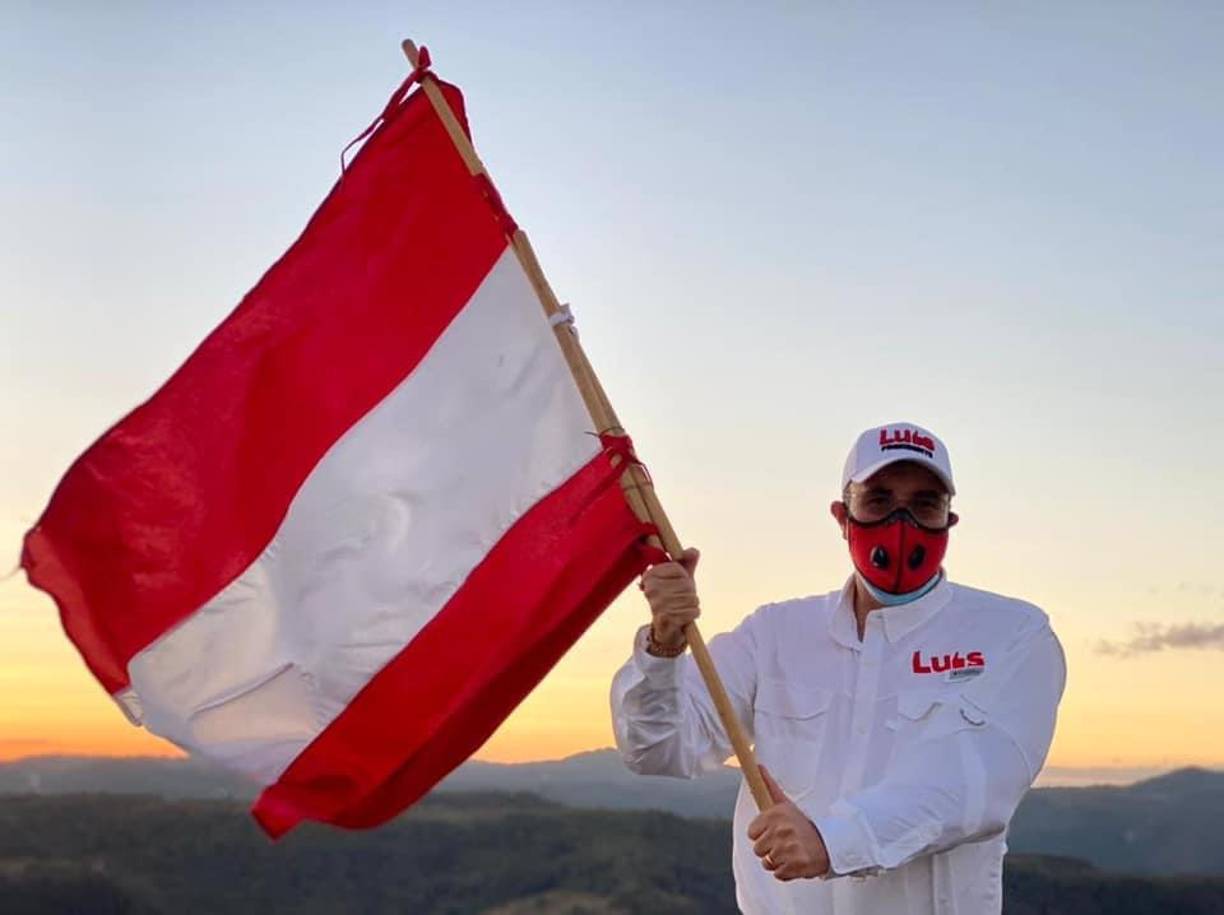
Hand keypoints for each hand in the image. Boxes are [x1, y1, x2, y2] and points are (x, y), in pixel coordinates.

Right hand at [639, 547, 699, 647]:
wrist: (667, 629)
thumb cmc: (675, 599)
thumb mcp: (682, 579)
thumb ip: (687, 563)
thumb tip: (693, 551)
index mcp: (650, 576)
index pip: (678, 569)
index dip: (684, 577)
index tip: (677, 584)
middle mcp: (650, 589)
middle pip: (686, 584)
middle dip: (690, 592)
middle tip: (681, 600)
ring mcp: (656, 605)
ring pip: (691, 598)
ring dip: (692, 604)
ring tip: (683, 608)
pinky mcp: (665, 619)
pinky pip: (692, 612)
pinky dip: (693, 614)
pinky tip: (685, 617)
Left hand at [747, 765, 830, 881]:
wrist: (830, 844)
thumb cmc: (804, 825)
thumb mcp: (786, 804)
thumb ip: (769, 787)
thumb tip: (758, 766)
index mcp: (776, 814)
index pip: (752, 833)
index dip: (762, 834)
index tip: (775, 832)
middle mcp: (780, 831)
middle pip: (757, 849)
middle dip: (770, 849)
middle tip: (785, 843)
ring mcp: (787, 849)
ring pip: (767, 863)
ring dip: (778, 861)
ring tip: (791, 852)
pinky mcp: (794, 866)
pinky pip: (778, 874)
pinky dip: (786, 872)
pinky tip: (796, 862)